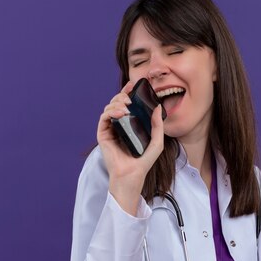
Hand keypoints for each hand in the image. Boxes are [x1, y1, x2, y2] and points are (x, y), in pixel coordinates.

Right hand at [97, 79, 164, 193]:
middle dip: (122, 96)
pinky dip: (111, 111)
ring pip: (109, 107)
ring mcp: (110, 129)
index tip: (133, 85)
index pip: (127, 104)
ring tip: (126, 106)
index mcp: (130, 124)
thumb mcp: (156, 141)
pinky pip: (104, 117)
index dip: (128, 92)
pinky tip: (121, 113)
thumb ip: (158, 125)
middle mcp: (119, 125)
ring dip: (117, 102)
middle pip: (116, 102)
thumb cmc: (143, 161)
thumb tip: (158, 107)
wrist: (132, 175)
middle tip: (130, 98)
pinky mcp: (103, 134)